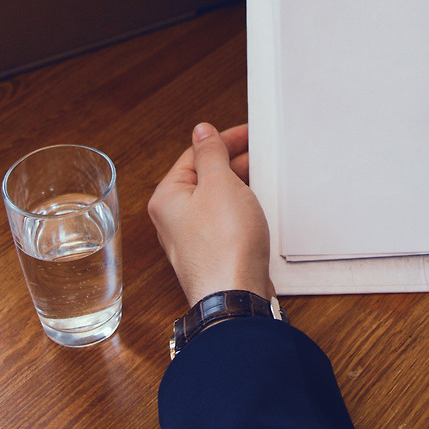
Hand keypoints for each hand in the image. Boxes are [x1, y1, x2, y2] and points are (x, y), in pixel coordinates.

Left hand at [147, 123, 274, 306]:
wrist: (236, 296)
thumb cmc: (224, 246)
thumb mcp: (220, 184)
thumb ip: (211, 153)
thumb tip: (202, 132)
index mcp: (167, 197)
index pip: (194, 155)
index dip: (223, 140)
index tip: (247, 134)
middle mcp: (173, 218)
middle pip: (204, 176)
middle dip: (232, 163)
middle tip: (259, 154)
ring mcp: (192, 238)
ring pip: (215, 199)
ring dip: (238, 186)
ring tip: (261, 179)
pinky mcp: (211, 253)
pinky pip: (224, 221)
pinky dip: (239, 209)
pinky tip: (256, 209)